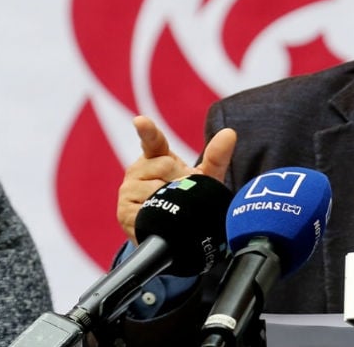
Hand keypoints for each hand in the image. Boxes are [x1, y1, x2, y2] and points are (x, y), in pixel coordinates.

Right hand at [116, 115, 235, 242]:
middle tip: (183, 193)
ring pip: (156, 187)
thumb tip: (230, 133)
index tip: (140, 121)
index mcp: (155, 157)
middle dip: (180, 180)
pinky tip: (160, 217)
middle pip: (165, 166)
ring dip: (172, 198)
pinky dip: (161, 213)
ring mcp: (128, 191)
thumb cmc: (189, 198)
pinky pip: (148, 208)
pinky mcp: (124, 212)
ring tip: (173, 207)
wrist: (176, 232)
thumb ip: (217, 157)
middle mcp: (138, 170)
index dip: (147, 131)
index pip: (152, 141)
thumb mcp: (205, 179)